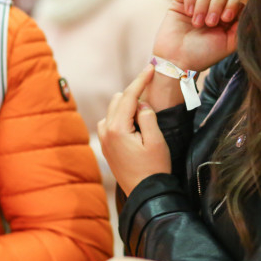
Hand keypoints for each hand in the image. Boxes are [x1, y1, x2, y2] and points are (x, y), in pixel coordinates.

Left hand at [98, 65, 170, 194]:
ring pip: (113, 110)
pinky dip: (122, 117)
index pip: (128, 96)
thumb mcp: (156, 141)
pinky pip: (111, 122)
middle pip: (118, 100)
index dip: (140, 80)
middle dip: (134, 94)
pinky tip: (135, 125)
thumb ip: (148, 117)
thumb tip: (141, 105)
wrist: (146, 194)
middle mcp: (106, 131)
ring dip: (127, 106)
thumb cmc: (154, 168)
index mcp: (117, 129)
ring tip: (145, 115)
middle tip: (152, 93)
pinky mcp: (105, 146)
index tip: (150, 67)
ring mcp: (103, 139)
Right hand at [153, 0, 243, 71]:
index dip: (234, 4)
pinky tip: (188, 13)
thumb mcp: (229, 43)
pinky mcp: (181, 1)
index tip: (227, 19)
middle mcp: (213, 7)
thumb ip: (244, 28)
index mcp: (227, 16)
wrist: (178, 61)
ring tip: (198, 23)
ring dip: (203, 5)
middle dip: (218, 5)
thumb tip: (257, 13)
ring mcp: (197, 3)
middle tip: (211, 23)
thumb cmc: (204, 55)